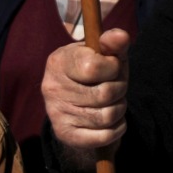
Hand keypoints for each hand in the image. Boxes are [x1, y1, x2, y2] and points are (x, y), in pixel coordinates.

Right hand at [41, 29, 131, 163]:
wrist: (77, 106)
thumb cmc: (95, 74)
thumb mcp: (105, 55)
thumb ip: (113, 43)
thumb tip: (121, 37)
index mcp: (58, 61)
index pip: (93, 66)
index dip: (113, 67)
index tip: (112, 67)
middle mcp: (52, 88)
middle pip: (105, 93)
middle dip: (120, 89)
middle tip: (115, 87)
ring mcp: (56, 113)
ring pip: (107, 116)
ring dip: (119, 109)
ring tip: (112, 102)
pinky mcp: (65, 134)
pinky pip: (105, 136)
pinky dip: (118, 128)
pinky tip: (112, 121)